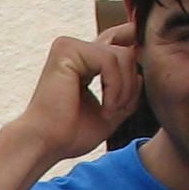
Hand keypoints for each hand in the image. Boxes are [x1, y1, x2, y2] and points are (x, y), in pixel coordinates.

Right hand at [6, 24, 140, 169]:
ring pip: (122, 55)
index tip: (141, 73)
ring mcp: (69, 47)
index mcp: (83, 62)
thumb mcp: (112, 110)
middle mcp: (76, 50)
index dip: (136, 52)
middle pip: (126, 52)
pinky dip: (115, 87)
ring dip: (124, 89)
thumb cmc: (71, 134)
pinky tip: (106, 107)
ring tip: (110, 112)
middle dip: (131, 84)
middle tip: (118, 110)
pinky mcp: (67, 50)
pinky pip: (109, 61)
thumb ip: (128, 90)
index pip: (118, 44)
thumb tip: (143, 73)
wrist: (45, 144)